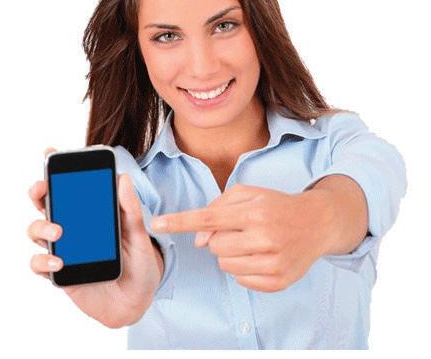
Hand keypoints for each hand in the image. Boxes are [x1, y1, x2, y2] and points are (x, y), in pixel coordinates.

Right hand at [26, 147, 161, 327]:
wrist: (137, 301)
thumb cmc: (139, 263)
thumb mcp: (140, 234)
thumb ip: (131, 209)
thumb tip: (122, 177)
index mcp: (93, 213)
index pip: (72, 187)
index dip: (59, 170)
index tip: (51, 153)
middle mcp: (75, 228)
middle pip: (47, 204)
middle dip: (39, 191)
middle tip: (42, 187)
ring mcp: (65, 249)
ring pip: (37, 231)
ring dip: (41, 226)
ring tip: (60, 232)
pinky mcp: (60, 274)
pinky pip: (39, 265)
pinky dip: (43, 261)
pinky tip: (60, 261)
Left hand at [151, 184, 329, 291]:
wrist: (317, 223)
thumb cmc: (277, 205)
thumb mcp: (250, 193)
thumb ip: (219, 208)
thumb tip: (198, 239)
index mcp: (255, 211)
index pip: (208, 218)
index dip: (180, 221)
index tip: (157, 223)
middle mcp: (264, 237)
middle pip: (214, 246)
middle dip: (219, 237)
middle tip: (239, 229)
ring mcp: (273, 262)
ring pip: (224, 264)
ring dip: (230, 253)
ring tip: (250, 241)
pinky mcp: (278, 281)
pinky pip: (240, 280)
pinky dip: (243, 268)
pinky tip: (259, 255)